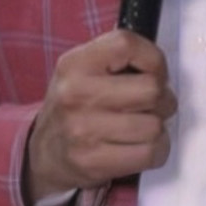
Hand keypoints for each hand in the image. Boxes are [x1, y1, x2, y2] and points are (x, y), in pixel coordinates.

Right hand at [23, 30, 176, 203]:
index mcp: (74, 64)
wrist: (44, 152)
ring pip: (155, 125)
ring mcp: (84, 130)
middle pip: (151, 89)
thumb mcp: (82, 70)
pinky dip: (156, 150)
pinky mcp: (94, 161)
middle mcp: (76, 94)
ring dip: (157, 128)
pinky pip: (151, 153)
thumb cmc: (73, 107)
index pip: (127, 45)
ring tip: (140, 126)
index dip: (153, 59)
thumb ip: (117, 59)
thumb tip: (160, 66)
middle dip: (161, 99)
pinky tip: (139, 145)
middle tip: (150, 105)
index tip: (154, 72)